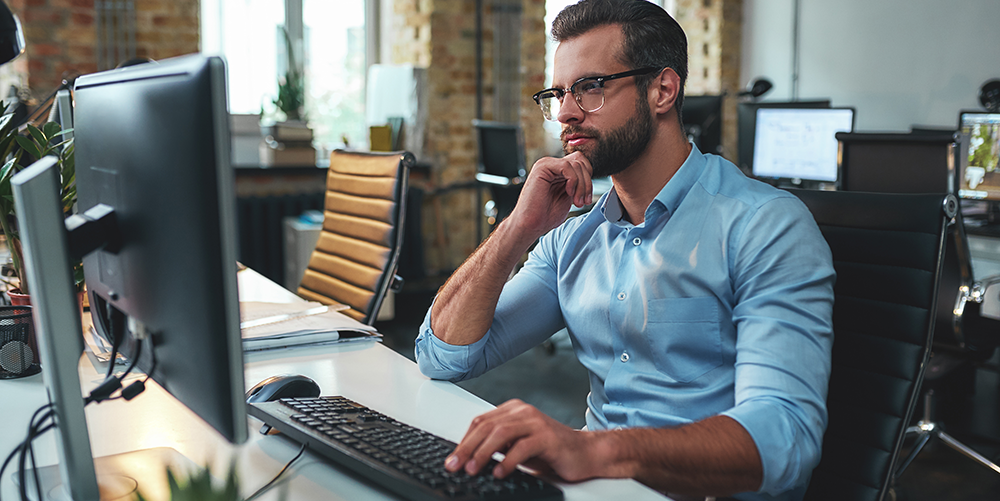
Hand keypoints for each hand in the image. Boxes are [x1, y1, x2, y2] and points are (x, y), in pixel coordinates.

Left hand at [444, 399, 598, 481]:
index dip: (463, 441)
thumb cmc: (550, 451)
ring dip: (484, 452)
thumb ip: (497, 447)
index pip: (480, 422)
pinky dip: (508, 461)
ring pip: (501, 433)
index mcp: (513, 411)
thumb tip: (468, 458)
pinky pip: (523, 447)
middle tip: (455, 465)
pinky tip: (500, 472)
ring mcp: (536, 422)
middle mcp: (523, 412)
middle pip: (487, 426)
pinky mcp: (548, 437)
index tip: (452, 459)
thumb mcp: (517, 447)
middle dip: (467, 447)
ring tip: (473, 469)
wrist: (585, 453)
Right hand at [506, 151, 592, 240]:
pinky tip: (569, 193)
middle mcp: (552, 166)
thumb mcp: (569, 197)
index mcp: (558, 172)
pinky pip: (567, 166)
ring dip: (582, 185)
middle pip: (581, 161)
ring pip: (576, 164)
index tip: (586, 198)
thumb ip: (578, 184)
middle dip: (587, 182)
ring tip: (577, 202)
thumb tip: (590, 177)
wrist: (531, 224)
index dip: (588, 178)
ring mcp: (546, 164)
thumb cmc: (546, 215)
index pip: (581, 163)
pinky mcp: (542, 167)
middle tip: (584, 201)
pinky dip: (573, 180)